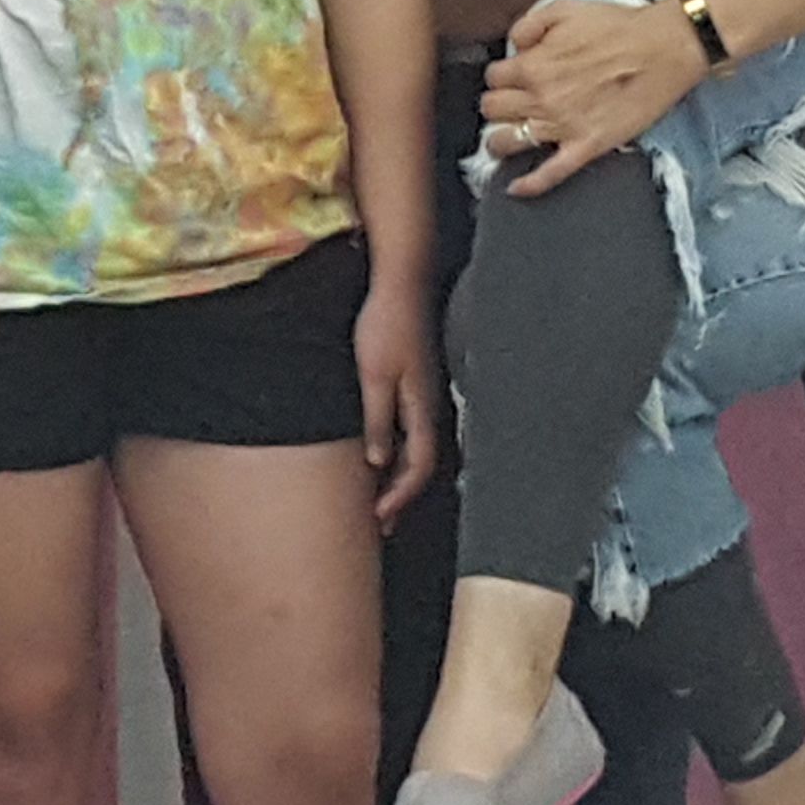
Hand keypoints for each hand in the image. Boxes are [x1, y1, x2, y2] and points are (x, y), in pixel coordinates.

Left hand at [351, 271, 442, 527]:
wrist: (400, 283)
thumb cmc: (387, 323)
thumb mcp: (374, 376)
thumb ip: (377, 420)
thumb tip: (377, 462)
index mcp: (423, 408)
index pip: (419, 467)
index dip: (400, 496)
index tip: (379, 517)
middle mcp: (430, 405)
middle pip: (422, 464)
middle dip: (402, 496)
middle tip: (381, 521)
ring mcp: (425, 393)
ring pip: (419, 448)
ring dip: (400, 477)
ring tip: (380, 497)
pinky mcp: (416, 381)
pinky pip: (412, 429)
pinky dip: (398, 451)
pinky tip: (382, 453)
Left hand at [478, 0, 714, 195]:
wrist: (664, 47)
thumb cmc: (620, 27)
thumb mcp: (564, 9)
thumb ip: (527, 25)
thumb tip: (513, 47)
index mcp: (533, 65)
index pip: (493, 77)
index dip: (501, 75)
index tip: (511, 76)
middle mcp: (541, 98)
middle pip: (492, 109)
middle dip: (497, 104)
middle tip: (510, 102)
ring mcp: (563, 126)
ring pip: (508, 141)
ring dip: (499, 140)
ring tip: (504, 137)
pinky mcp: (588, 145)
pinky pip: (551, 173)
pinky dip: (530, 184)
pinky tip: (516, 187)